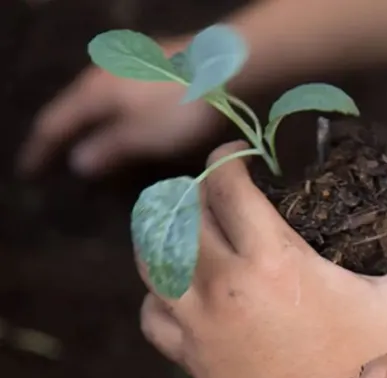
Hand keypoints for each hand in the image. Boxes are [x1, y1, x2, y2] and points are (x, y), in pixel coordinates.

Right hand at [19, 38, 221, 178]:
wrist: (226, 65)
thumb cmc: (180, 107)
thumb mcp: (141, 136)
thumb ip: (107, 149)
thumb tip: (77, 161)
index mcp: (92, 91)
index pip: (54, 124)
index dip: (40, 152)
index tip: (30, 173)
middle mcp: (105, 73)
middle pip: (76, 109)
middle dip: (67, 138)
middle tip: (57, 161)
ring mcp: (132, 65)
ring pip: (102, 102)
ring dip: (95, 127)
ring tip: (93, 148)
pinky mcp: (158, 66)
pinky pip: (125, 97)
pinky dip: (120, 117)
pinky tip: (130, 126)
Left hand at [138, 141, 386, 377]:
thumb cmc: (373, 366)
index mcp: (272, 258)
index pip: (225, 182)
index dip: (226, 156)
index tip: (240, 152)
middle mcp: (223, 283)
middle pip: (180, 210)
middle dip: (196, 187)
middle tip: (221, 185)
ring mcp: (199, 322)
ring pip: (152, 257)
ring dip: (167, 230)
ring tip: (193, 224)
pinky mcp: (191, 355)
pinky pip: (151, 312)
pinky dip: (160, 292)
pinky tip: (185, 288)